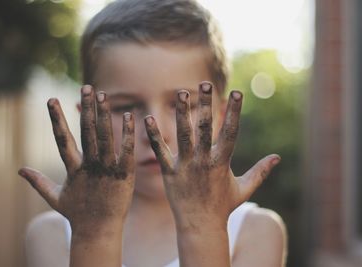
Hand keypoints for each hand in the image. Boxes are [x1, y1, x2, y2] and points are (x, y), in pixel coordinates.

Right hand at [19, 85, 135, 237]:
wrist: (98, 231)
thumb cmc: (78, 214)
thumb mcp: (55, 197)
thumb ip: (39, 181)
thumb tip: (20, 170)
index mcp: (73, 168)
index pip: (62, 139)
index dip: (56, 119)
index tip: (51, 99)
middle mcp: (89, 165)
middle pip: (86, 132)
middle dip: (86, 109)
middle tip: (87, 87)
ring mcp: (107, 169)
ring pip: (105, 138)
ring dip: (104, 115)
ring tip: (103, 95)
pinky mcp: (124, 175)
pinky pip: (126, 151)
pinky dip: (127, 134)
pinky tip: (129, 116)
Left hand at [144, 81, 279, 231]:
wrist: (200, 226)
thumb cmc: (222, 206)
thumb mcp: (244, 189)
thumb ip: (260, 171)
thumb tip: (278, 157)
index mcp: (222, 162)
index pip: (231, 132)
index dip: (234, 112)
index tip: (238, 92)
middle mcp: (204, 161)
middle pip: (205, 128)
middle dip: (205, 105)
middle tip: (204, 83)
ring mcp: (186, 166)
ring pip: (183, 135)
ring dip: (181, 113)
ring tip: (180, 92)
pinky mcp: (169, 172)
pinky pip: (160, 151)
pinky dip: (154, 135)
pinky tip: (147, 118)